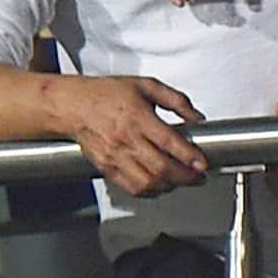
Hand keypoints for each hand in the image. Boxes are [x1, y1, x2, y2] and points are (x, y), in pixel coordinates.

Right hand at [71, 75, 207, 196]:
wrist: (74, 105)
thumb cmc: (107, 93)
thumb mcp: (146, 85)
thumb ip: (176, 100)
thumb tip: (197, 117)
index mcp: (138, 116)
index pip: (169, 142)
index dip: (190, 156)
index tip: (202, 163)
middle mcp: (126, 139)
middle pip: (161, 168)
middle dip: (185, 177)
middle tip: (197, 177)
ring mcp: (115, 156)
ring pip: (147, 183)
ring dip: (169, 186)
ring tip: (180, 181)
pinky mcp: (107, 168)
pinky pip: (131, 188)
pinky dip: (149, 192)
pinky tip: (158, 185)